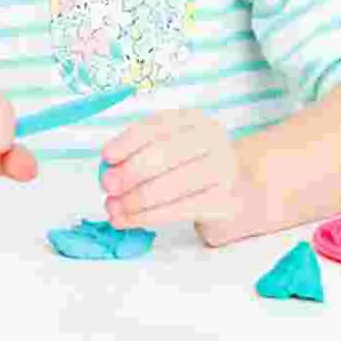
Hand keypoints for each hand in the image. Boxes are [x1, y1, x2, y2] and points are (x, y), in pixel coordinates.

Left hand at [101, 110, 242, 232]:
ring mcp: (223, 172)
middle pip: (166, 155)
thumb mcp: (166, 143)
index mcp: (191, 120)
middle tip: (107, 186)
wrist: (235, 182)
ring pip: (174, 186)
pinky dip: (150, 217)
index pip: (156, 127)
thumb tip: (109, 168)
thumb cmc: (187, 160)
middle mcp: (212, 141)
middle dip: (131, 172)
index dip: (128, 142)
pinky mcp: (225, 202)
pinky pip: (182, 210)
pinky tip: (129, 220)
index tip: (105, 157)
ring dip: (137, 200)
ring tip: (112, 208)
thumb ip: (138, 150)